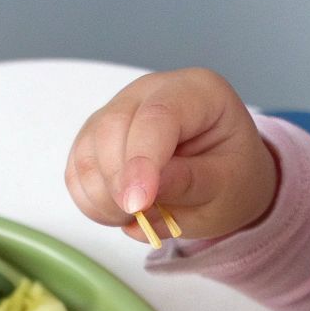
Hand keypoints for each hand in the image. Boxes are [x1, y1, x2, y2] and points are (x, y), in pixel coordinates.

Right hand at [64, 68, 279, 243]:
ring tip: (138, 217)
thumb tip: (148, 190)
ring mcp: (119, 110)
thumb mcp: (228, 186)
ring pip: (88, 149)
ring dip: (103, 197)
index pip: (158, 116)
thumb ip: (191, 183)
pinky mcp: (96, 137)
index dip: (142, 161)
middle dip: (119, 183)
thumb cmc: (232, 176)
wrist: (222, 180)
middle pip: (112, 127)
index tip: (138, 205)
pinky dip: (90, 200)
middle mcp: (151, 91)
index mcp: (198, 91)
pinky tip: (120, 212)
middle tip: (141, 218)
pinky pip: (77, 169)